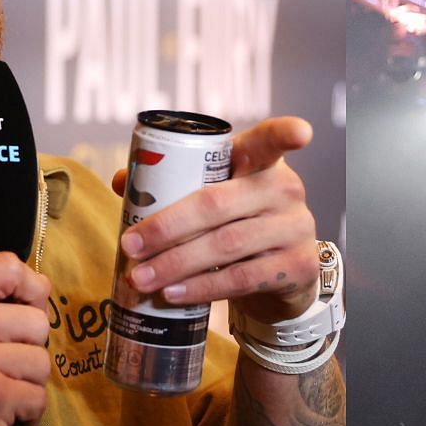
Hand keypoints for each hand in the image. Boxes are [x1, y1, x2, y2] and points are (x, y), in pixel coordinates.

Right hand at [0, 252, 51, 425]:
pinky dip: (28, 412)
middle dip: (29, 349)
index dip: (31, 288)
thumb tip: (41, 288)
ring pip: (41, 361)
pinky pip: (38, 396)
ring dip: (28, 383)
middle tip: (2, 368)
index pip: (8, 266)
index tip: (27, 309)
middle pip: (36, 321)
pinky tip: (3, 415)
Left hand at [116, 116, 320, 323]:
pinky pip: (241, 278)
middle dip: (167, 228)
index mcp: (262, 163)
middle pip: (218, 204)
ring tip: (141, 277)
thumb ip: (175, 184)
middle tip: (131, 246)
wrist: (280, 276)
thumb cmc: (239, 225)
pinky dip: (202, 288)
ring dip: (176, 263)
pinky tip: (174, 293)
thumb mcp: (216, 198)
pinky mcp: (298, 268)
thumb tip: (125, 180)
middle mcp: (286, 190)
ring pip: (227, 245)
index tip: (300, 132)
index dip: (284, 133)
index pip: (270, 141)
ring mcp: (296, 229)